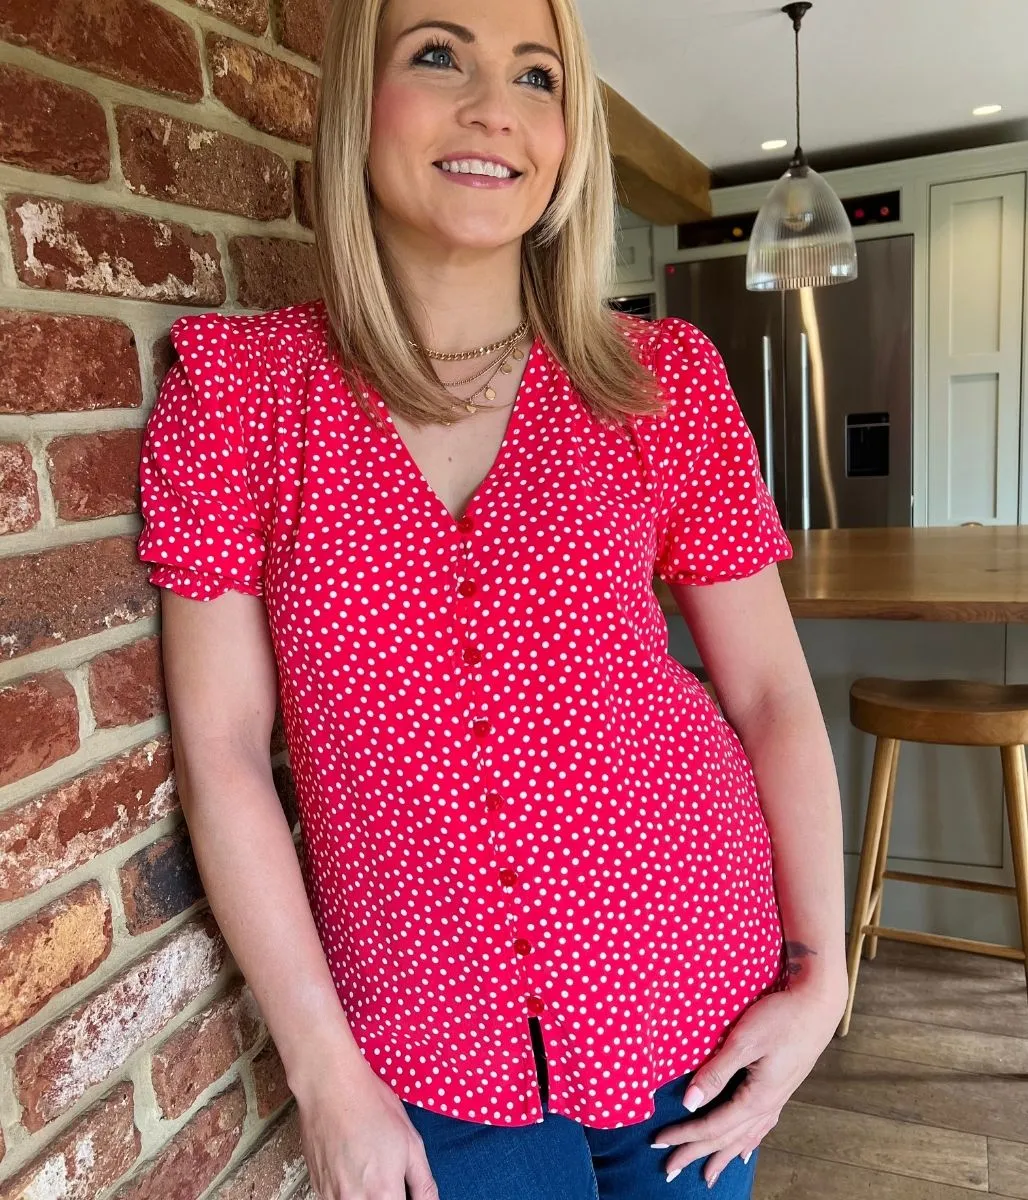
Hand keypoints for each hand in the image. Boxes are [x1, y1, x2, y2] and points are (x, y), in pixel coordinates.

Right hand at [294, 1051, 438, 1198]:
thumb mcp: (411, 1142)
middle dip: (387, 1197)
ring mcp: (331, 1197)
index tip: (404, 1191)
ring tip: (370, 1169)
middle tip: (390, 1180)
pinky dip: (349, 1192)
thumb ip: (424, 1184)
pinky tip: (353, 1168)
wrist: (330, 1087)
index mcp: (384, 1193)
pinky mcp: (318, 1188)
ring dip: (367, 1196)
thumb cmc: (372, 1106)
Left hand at [651, 976, 846, 1187]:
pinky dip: (747, 1144)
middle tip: (669, 1170)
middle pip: (726, 1139)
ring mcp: (776, 1100)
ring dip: (721, 1156)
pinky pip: (760, 1128)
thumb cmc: (781, 1018)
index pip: (712, 1126)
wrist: (817, 1005)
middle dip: (696, 1154)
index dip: (684, 1135)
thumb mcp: (743, 1041)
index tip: (659, 1142)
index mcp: (756, 1098)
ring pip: (743, 1139)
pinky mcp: (781, 1090)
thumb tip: (689, 1103)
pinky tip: (744, 1152)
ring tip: (707, 1175)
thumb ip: (716, 1072)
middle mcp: (767, 1106)